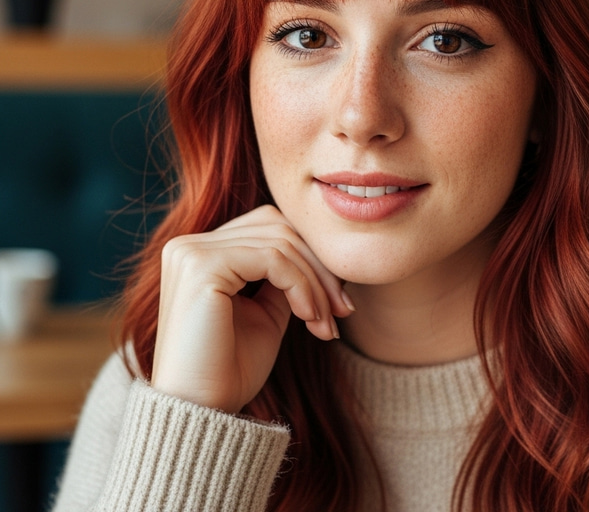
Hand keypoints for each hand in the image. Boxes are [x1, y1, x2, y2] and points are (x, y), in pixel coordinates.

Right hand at [151, 204, 352, 412]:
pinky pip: (272, 259)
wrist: (201, 414)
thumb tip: (323, 255)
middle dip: (319, 268)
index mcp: (201, 253)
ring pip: (280, 243)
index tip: (340, 302)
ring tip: (326, 323)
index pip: (270, 229)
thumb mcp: (267, 312)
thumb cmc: (230, 370)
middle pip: (278, 228)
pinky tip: (310, 318)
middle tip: (343, 311)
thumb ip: (285, 277)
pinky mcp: (202, 266)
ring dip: (315, 283)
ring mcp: (192, 252)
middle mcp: (190, 245)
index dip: (311, 259)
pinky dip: (301, 286)